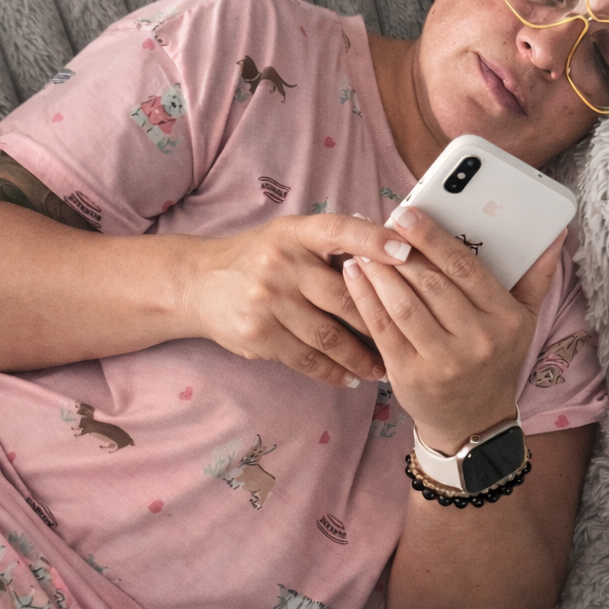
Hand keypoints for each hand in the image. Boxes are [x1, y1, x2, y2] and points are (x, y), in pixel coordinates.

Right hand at [181, 214, 412, 387]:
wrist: (199, 284)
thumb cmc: (259, 259)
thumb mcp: (289, 237)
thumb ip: (331, 245)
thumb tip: (393, 255)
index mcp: (294, 233)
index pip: (340, 230)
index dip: (374, 240)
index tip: (408, 253)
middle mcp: (280, 263)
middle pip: (344, 296)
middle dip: (380, 320)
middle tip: (409, 336)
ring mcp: (267, 301)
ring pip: (329, 336)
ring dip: (361, 357)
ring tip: (384, 368)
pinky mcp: (258, 335)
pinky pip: (307, 359)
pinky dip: (333, 372)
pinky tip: (351, 377)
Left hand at [342, 207, 565, 450]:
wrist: (474, 422)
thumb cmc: (495, 361)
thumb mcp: (523, 322)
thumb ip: (536, 277)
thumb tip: (556, 234)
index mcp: (505, 320)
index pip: (466, 268)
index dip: (433, 238)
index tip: (406, 214)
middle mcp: (478, 341)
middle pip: (431, 283)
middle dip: (400, 252)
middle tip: (378, 226)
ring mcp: (443, 362)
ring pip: (404, 304)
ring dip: (379, 272)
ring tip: (363, 248)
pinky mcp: (411, 376)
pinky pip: (383, 328)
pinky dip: (365, 298)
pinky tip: (355, 276)